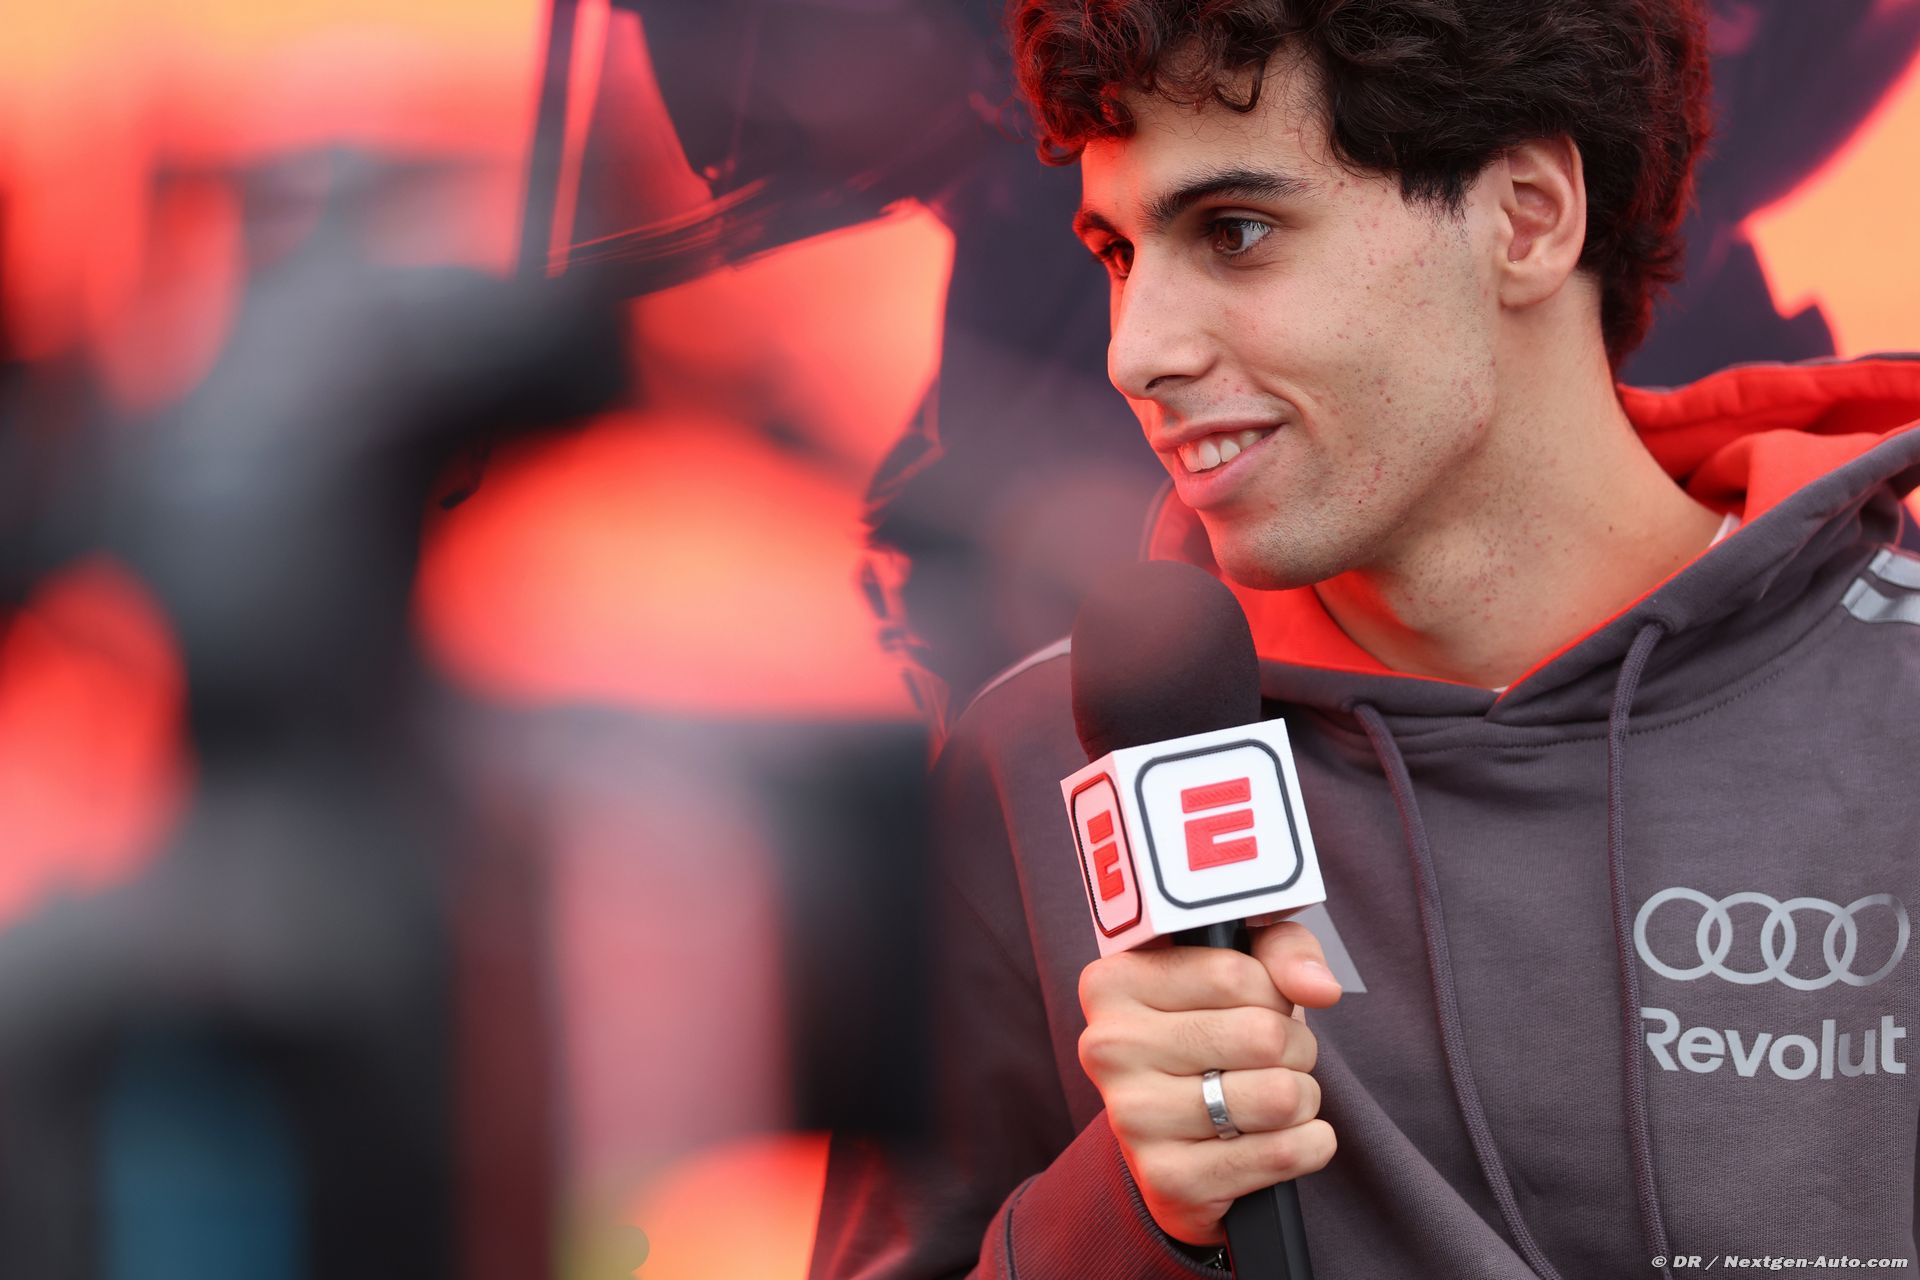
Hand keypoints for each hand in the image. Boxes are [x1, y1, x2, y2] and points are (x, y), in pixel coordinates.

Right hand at [1076, 921, 1342, 1245]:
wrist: (1173, 1141)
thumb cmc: (1209, 1035)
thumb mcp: (1241, 970)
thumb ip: (1282, 951)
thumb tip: (1319, 987)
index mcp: (1113, 982)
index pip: (1234, 974)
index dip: (1273, 993)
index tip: (1260, 1006)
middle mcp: (1109, 1047)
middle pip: (1262, 1035)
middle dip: (1296, 1047)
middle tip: (1274, 1059)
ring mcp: (1134, 1116)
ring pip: (1279, 1096)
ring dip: (1303, 1098)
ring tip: (1274, 1098)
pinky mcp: (1168, 1177)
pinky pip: (1281, 1154)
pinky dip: (1308, 1145)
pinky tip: (1282, 1137)